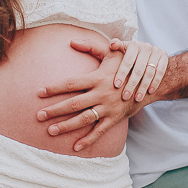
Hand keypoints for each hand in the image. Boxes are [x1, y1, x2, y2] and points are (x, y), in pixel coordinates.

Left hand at [35, 39, 166, 151]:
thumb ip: (92, 47)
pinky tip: (75, 147)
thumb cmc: (126, 65)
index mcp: (97, 78)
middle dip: (54, 110)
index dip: (55, 87)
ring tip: (50, 130)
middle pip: (73, 103)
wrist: (148, 82)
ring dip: (66, 126)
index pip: (71, 83)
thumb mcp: (111, 53)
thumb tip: (72, 41)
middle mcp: (100, 94)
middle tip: (38, 115)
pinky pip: (99, 131)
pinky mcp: (115, 118)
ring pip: (83, 119)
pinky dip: (88, 140)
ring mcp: (107, 108)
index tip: (40, 92)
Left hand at [109, 39, 168, 103]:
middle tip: (125, 96)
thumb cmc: (130, 54)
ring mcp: (156, 51)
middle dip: (131, 84)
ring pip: (150, 72)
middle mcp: (146, 47)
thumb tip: (113, 44)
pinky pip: (160, 72)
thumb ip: (115, 47)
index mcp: (134, 45)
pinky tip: (149, 92)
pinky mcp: (164, 57)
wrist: (148, 53)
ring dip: (143, 86)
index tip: (116, 85)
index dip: (122, 73)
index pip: (128, 61)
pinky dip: (155, 82)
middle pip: (139, 69)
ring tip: (137, 98)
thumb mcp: (122, 49)